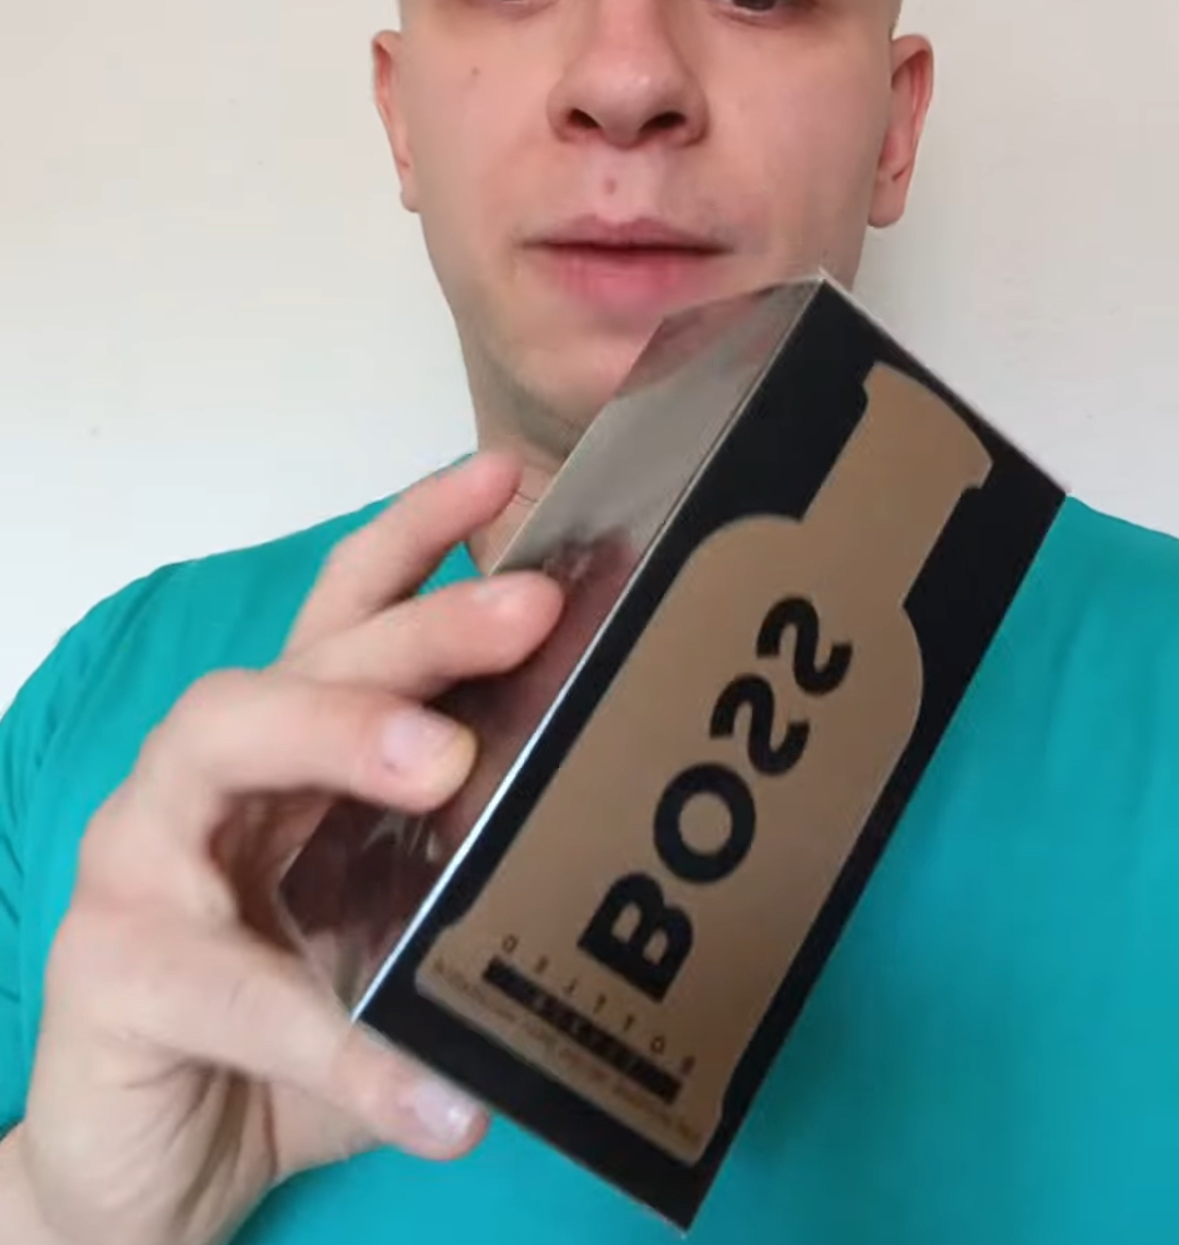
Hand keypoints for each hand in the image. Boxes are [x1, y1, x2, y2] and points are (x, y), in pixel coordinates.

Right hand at [16, 454, 562, 1244]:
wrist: (155, 1168)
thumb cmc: (281, 1029)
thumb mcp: (388, 937)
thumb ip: (464, 884)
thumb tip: (618, 852)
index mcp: (286, 755)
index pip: (345, 613)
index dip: (417, 537)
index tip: (506, 477)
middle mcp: (205, 779)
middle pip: (302, 658)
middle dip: (415, 624)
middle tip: (525, 608)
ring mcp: (140, 862)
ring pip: (219, 748)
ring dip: (335, 734)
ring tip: (445, 764)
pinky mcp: (110, 972)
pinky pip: (233, 994)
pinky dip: (334, 1036)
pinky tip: (433, 1096)